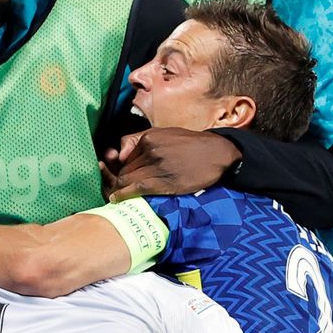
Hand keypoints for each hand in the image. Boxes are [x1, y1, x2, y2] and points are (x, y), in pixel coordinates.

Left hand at [103, 129, 240, 201]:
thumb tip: (118, 155)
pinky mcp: (165, 182)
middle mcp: (150, 151)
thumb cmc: (190, 144)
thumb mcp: (164, 133)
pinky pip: (137, 188)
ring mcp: (157, 167)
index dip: (120, 167)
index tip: (120, 174)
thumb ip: (140, 141)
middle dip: (118, 178)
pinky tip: (117, 198)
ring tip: (116, 194)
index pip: (124, 156)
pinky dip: (123, 194)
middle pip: (124, 168)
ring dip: (120, 188)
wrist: (216, 153)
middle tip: (117, 186)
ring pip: (128, 179)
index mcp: (148, 138)